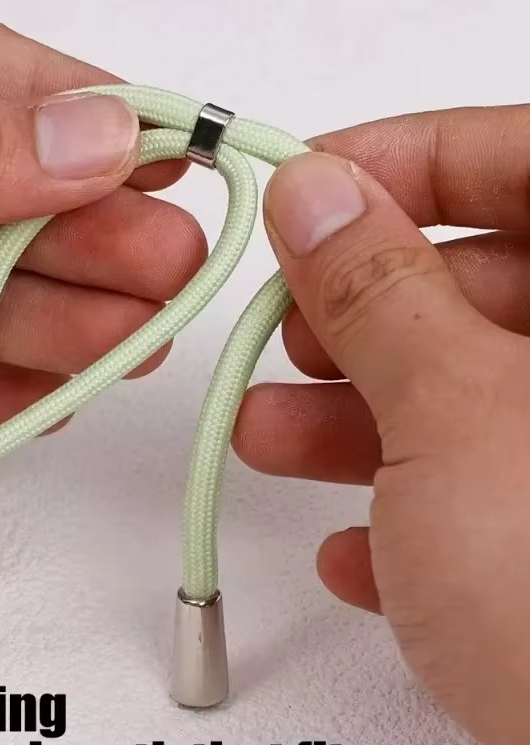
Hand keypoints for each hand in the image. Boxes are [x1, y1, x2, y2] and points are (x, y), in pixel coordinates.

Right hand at [233, 110, 529, 744]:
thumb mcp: (455, 414)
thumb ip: (378, 290)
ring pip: (468, 401)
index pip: (526, 159)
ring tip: (273, 435)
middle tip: (287, 326)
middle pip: (486, 286)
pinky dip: (407, 515)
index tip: (309, 185)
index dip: (403, 160)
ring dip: (356, 420)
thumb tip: (318, 200)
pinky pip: (480, 497)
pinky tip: (360, 552)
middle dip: (360, 310)